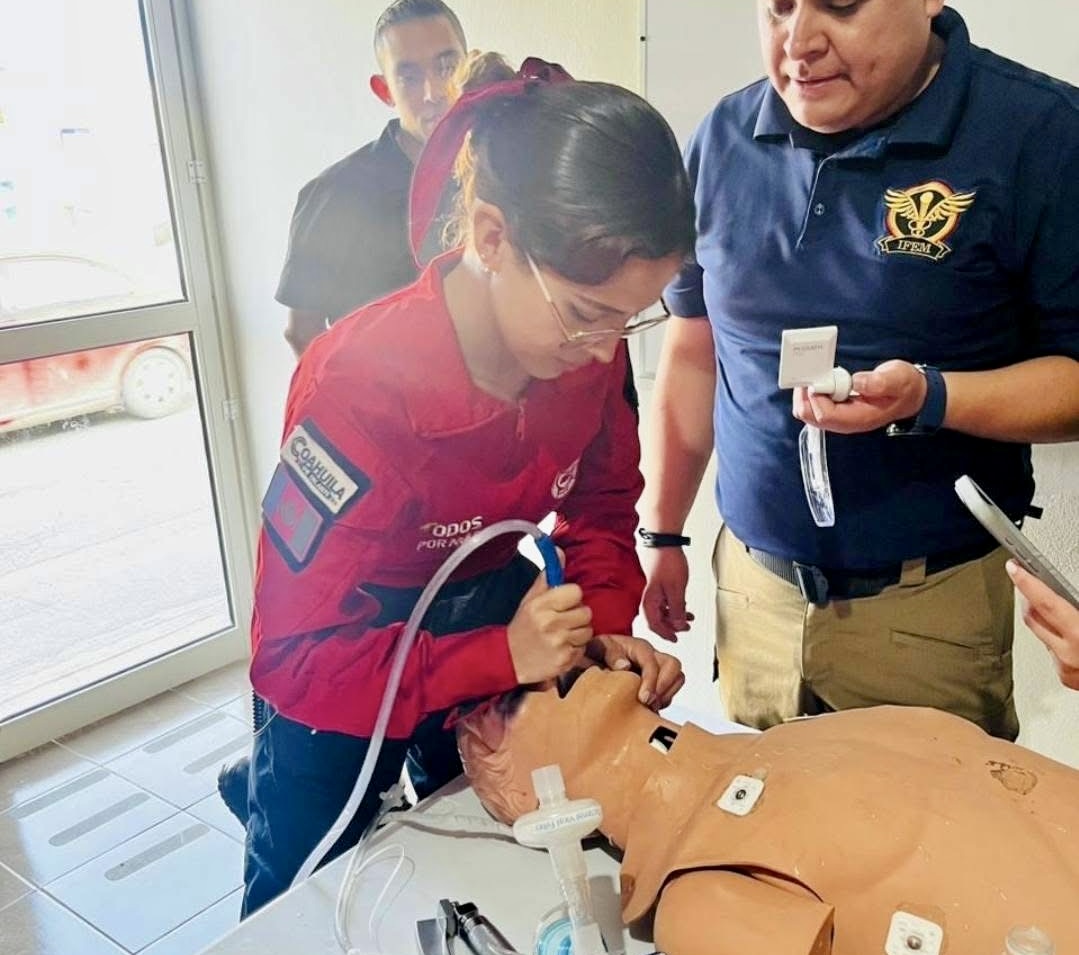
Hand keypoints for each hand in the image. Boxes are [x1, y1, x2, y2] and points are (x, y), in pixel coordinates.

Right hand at [507, 572, 591, 684]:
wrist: (509, 660)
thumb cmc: (522, 627)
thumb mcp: (530, 599)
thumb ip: (547, 577)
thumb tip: (559, 551)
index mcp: (541, 605)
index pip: (576, 592)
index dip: (572, 597)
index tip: (563, 603)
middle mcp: (551, 624)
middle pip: (586, 612)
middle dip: (577, 616)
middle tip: (563, 620)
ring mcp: (559, 644)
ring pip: (588, 631)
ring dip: (578, 633)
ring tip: (562, 635)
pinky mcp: (565, 661)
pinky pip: (583, 648)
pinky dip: (575, 648)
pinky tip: (561, 648)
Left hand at [587, 634, 685, 708]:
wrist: (591, 660)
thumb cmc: (594, 652)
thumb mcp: (595, 648)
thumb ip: (609, 654)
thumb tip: (625, 666)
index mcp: (637, 647)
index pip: (652, 661)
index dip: (651, 680)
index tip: (643, 699)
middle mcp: (651, 656)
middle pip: (673, 665)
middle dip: (665, 687)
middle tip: (649, 703)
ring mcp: (656, 668)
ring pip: (677, 678)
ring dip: (666, 695)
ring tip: (649, 707)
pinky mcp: (657, 682)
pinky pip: (670, 691)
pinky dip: (663, 701)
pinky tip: (647, 709)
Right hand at [641, 547, 693, 640]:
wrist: (663, 543)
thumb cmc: (667, 563)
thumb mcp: (676, 590)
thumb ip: (677, 610)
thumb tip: (679, 627)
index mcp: (650, 602)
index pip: (654, 625)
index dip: (665, 634)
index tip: (675, 639)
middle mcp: (650, 599)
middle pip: (658, 620)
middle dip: (672, 627)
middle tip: (685, 630)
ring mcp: (655, 593)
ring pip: (663, 611)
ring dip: (675, 617)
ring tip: (689, 619)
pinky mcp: (660, 586)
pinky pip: (666, 602)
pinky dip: (675, 607)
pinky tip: (684, 606)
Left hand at [792, 359, 926, 434]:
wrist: (911, 394)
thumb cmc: (904, 387)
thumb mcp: (897, 380)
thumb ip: (878, 382)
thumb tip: (856, 381)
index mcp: (858, 419)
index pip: (826, 414)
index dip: (816, 397)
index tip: (817, 378)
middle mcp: (845, 422)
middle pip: (811, 417)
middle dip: (804, 396)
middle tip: (810, 374)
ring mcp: (840, 417)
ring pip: (809, 412)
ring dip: (806, 394)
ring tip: (817, 375)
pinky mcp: (837, 410)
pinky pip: (815, 406)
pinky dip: (812, 393)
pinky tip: (821, 379)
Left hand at [1008, 560, 1078, 690]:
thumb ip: (1078, 604)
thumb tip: (1071, 593)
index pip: (1045, 602)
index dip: (1027, 582)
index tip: (1013, 568)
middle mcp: (1068, 652)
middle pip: (1033, 616)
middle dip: (1027, 596)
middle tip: (1027, 580)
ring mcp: (1064, 667)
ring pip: (1041, 633)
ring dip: (1042, 617)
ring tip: (1049, 604)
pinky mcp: (1064, 676)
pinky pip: (1052, 649)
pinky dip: (1056, 638)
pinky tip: (1067, 632)